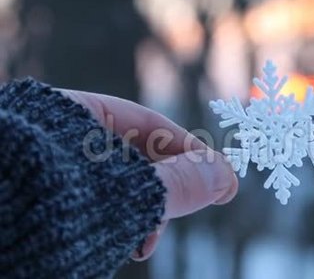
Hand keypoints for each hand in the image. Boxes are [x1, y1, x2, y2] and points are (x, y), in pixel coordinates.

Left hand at [59, 89, 238, 260]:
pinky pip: (93, 204)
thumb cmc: (41, 204)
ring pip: (114, 185)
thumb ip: (179, 182)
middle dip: (164, 188)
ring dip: (141, 212)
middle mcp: (60, 137)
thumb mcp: (122, 191)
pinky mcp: (43, 198)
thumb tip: (228, 178)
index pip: (148, 124)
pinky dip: (115, 223)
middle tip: (187, 212)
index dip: (189, 150)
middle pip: (134, 155)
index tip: (220, 178)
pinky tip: (122, 243)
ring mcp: (50, 169)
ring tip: (145, 241)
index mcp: (71, 114)